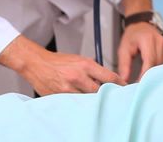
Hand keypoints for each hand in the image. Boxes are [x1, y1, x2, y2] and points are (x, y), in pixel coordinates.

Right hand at [0, 35, 125, 95]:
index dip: (120, 85)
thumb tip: (108, 80)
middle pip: (100, 91)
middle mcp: (78, 76)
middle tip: (113, 97)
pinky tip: (82, 103)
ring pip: (88, 99)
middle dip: (107, 94)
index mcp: (85, 65)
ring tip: (97, 101)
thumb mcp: (80, 59)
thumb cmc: (59, 61)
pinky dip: (80, 103)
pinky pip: (75, 103)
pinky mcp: (60, 97)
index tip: (125, 89)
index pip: (109, 77)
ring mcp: (68, 88)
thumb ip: (94, 69)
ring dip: (94, 100)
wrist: (37, 64)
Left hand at [117, 22, 162, 81]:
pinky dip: (156, 70)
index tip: (138, 85)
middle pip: (157, 65)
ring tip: (143, 81)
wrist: (141, 25)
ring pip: (161, 66)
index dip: (144, 75)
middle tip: (139, 86)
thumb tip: (124, 80)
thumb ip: (124, 65)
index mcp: (148, 40)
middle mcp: (159, 42)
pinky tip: (150, 75)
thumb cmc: (133, 35)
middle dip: (148, 77)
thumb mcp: (124, 49)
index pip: (149, 61)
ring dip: (153, 75)